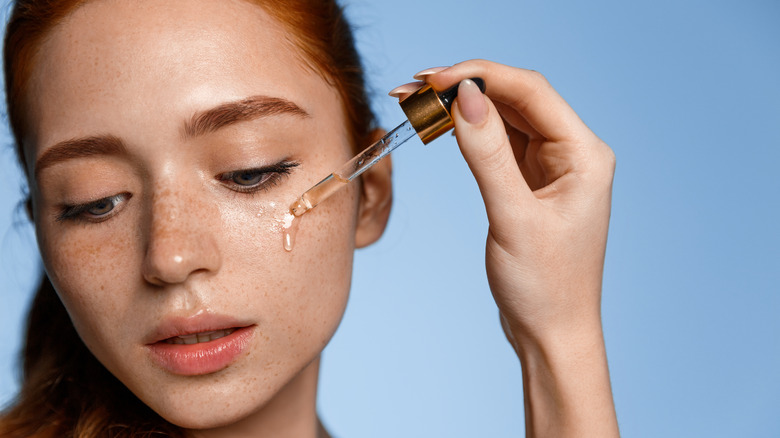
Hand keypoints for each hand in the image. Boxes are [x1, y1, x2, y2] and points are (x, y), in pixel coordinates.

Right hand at [392, 60, 618, 436]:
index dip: (480, 76)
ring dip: (462, 107)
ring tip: (417, 101)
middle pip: (515, 99)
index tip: (434, 79)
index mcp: (584, 154)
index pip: (530, 91)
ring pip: (503, 118)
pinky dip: (468, 132)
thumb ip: (487, 154)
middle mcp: (572, 152)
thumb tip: (464, 96)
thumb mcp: (513, 217)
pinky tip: (441, 125)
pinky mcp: (530, 182)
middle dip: (465, 87)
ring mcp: (551, 166)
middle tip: (414, 87)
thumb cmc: (545, 286)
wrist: (551, 333)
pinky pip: (497, 143)